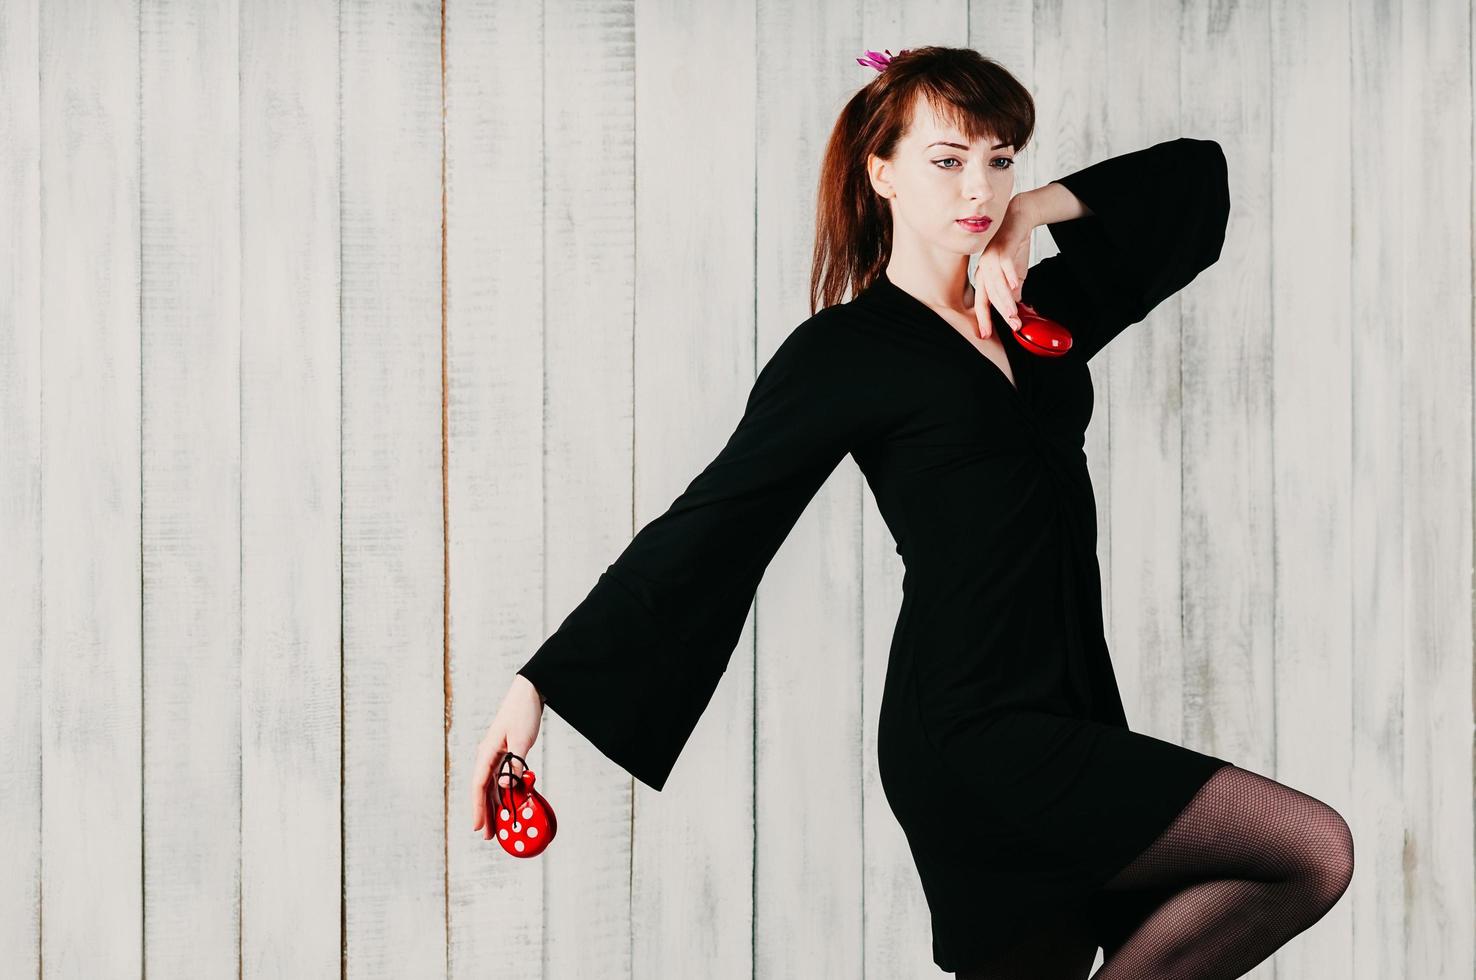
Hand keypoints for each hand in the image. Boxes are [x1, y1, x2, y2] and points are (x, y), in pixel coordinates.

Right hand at [470, 673, 544, 838]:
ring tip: (497, 826)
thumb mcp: (522, 740)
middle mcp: (488, 756)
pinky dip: (504, 792)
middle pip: (483, 790)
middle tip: (488, 835)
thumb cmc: (523, 713)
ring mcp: (496, 755)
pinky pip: (502, 778)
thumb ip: (515, 764)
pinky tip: (508, 804)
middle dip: (485, 813)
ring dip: (495, 805)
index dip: (478, 808)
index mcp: (487, 752)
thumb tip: (506, 786)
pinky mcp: (506, 753)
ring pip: (492, 786)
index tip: (478, 826)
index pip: (479, 785)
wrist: (528, 693)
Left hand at [970, 192, 1036, 338]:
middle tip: (1012, 325)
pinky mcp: (1002, 248)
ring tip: (1013, 313)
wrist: (1018, 220)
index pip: (983, 302)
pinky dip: (1009, 275)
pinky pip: (1004, 263)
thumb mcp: (1015, 275)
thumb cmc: (1014, 248)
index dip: (983, 318)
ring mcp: (991, 258)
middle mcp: (984, 269)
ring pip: (996, 283)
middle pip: (990, 295)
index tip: (985, 335)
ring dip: (1006, 300)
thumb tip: (1017, 311)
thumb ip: (1015, 293)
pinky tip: (1016, 285)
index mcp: (985, 277)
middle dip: (1001, 313)